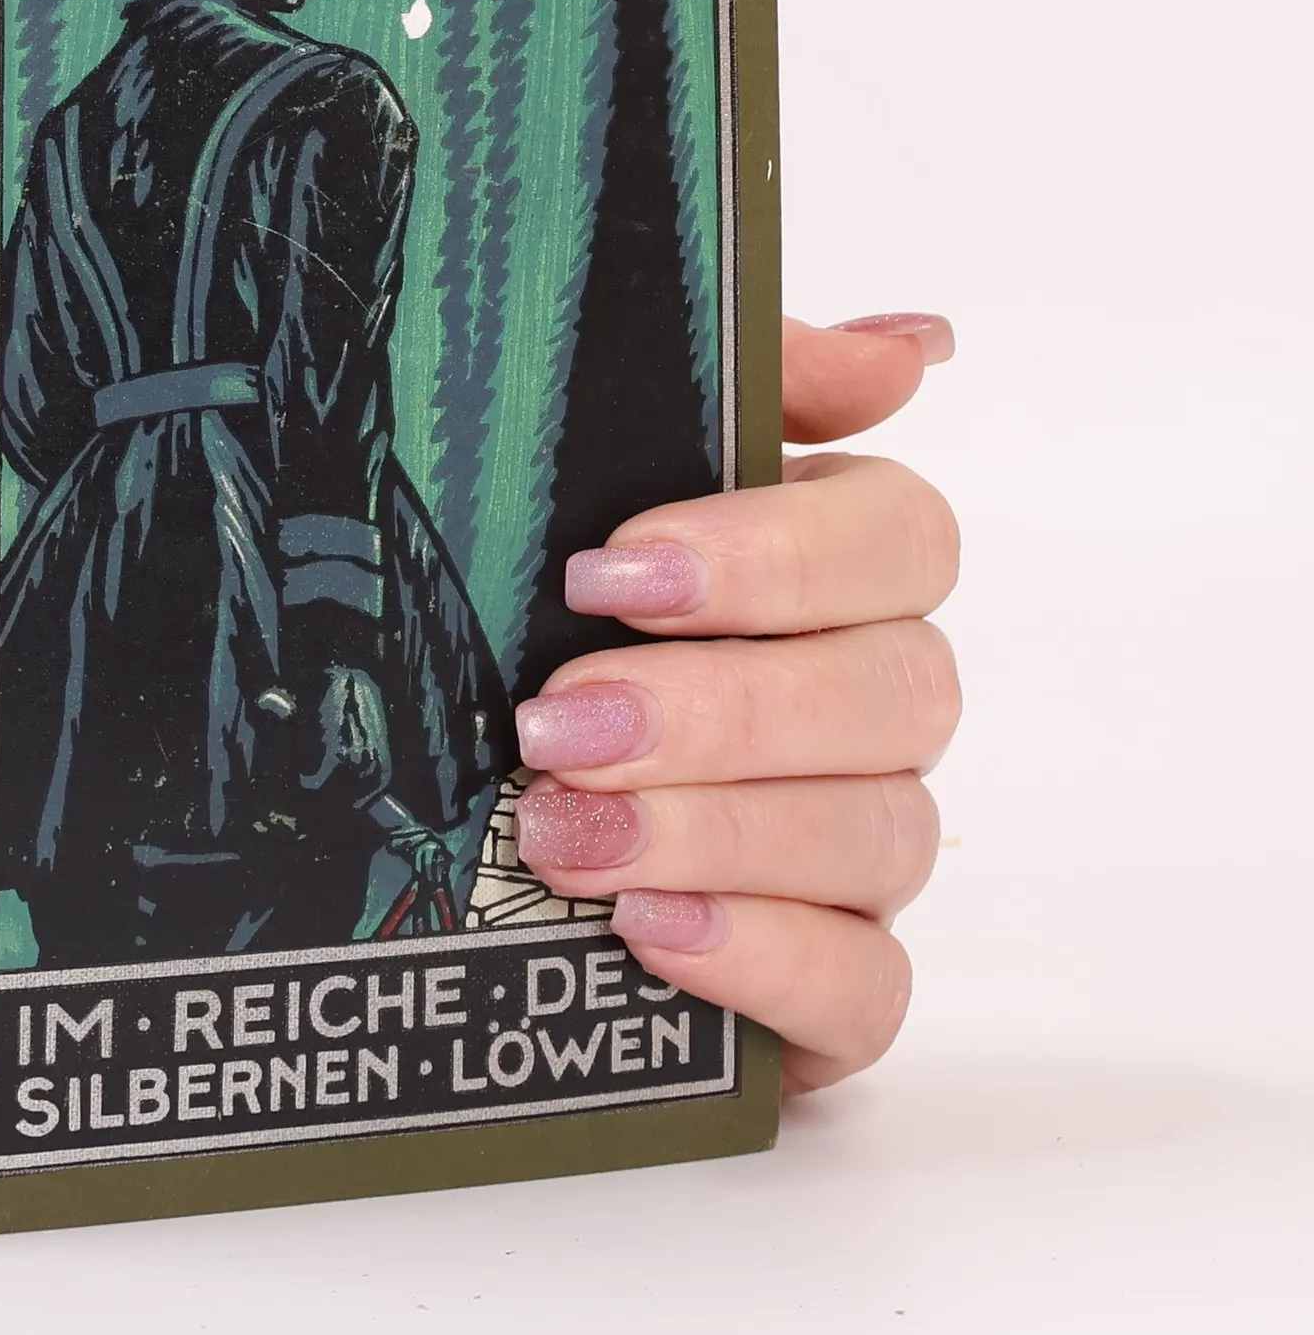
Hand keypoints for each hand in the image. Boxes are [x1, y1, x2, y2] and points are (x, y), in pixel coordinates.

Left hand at [512, 314, 959, 1094]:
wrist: (423, 829)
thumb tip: (911, 346)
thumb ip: (748, 387)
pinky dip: (766, 959)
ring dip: (715, 830)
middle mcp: (862, 703)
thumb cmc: (525, 622)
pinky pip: (869, 989)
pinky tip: (649, 928)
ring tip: (560, 835)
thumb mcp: (589, 476)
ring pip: (881, 835)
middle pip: (899, 690)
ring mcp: (853, 847)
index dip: (776, 555)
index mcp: (820, 570)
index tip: (613, 572)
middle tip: (561, 723)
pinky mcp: (823, 980)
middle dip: (723, 708)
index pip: (901, 535)